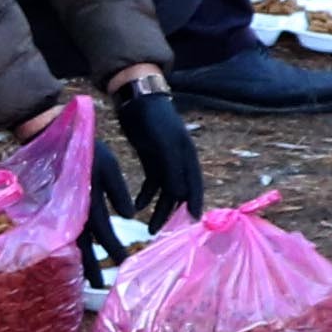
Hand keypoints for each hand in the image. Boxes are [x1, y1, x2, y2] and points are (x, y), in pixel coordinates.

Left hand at [114, 78, 205, 227]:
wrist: (137, 99)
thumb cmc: (154, 118)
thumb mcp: (164, 143)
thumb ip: (172, 168)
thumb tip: (180, 196)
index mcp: (187, 156)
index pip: (194, 184)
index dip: (194, 203)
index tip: (193, 221)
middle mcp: (178, 161)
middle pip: (178, 192)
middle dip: (170, 213)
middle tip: (158, 232)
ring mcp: (164, 160)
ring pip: (164, 191)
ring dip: (157, 208)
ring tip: (148, 228)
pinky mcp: (150, 159)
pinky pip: (151, 183)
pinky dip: (145, 195)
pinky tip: (137, 206)